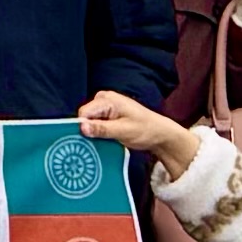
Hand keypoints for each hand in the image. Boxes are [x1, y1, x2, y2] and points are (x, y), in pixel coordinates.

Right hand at [77, 89, 201, 167]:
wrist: (160, 133)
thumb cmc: (145, 130)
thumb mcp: (123, 131)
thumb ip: (101, 129)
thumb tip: (81, 127)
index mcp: (107, 99)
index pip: (84, 113)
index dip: (83, 127)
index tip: (88, 141)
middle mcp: (104, 99)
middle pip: (85, 116)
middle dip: (89, 130)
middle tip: (99, 143)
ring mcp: (105, 106)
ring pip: (89, 121)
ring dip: (94, 132)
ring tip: (105, 141)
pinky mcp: (107, 114)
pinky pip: (95, 123)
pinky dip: (98, 132)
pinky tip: (105, 140)